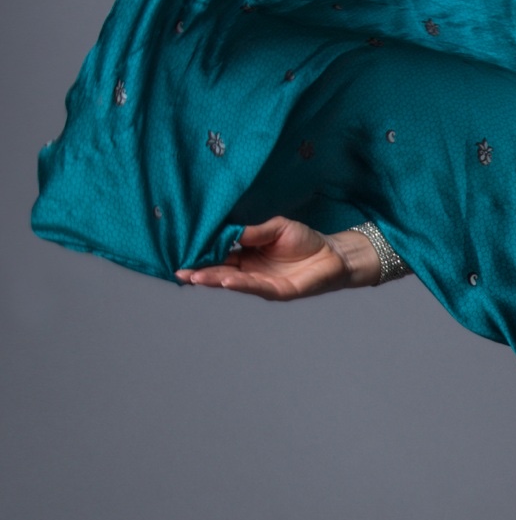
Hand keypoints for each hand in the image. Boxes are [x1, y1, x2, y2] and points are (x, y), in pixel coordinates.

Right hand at [176, 216, 376, 297]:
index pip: (218, 256)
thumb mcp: (274, 228)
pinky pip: (256, 287)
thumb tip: (226, 232)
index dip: (201, 256)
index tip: (181, 255)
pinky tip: (225, 280)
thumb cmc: (304, 239)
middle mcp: (250, 271)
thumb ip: (252, 231)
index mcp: (246, 255)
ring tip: (195, 278)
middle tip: (179, 272)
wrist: (333, 253)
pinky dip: (240, 284)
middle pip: (220, 272)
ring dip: (214, 280)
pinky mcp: (279, 291)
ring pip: (233, 282)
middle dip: (199, 273)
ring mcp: (263, 283)